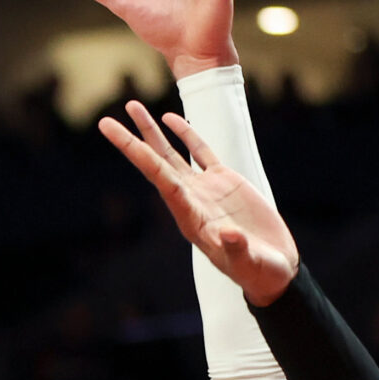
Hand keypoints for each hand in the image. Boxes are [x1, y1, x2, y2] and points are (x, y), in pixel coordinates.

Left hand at [100, 102, 298, 304]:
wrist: (272, 268)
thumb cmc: (258, 271)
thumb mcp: (248, 262)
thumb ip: (236, 249)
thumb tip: (228, 235)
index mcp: (190, 217)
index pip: (159, 179)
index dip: (138, 155)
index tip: (115, 138)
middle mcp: (190, 200)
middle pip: (155, 164)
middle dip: (133, 141)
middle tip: (105, 121)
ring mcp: (206, 189)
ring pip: (172, 154)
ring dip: (152, 132)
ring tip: (133, 107)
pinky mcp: (225, 181)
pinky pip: (200, 151)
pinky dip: (186, 134)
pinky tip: (171, 120)